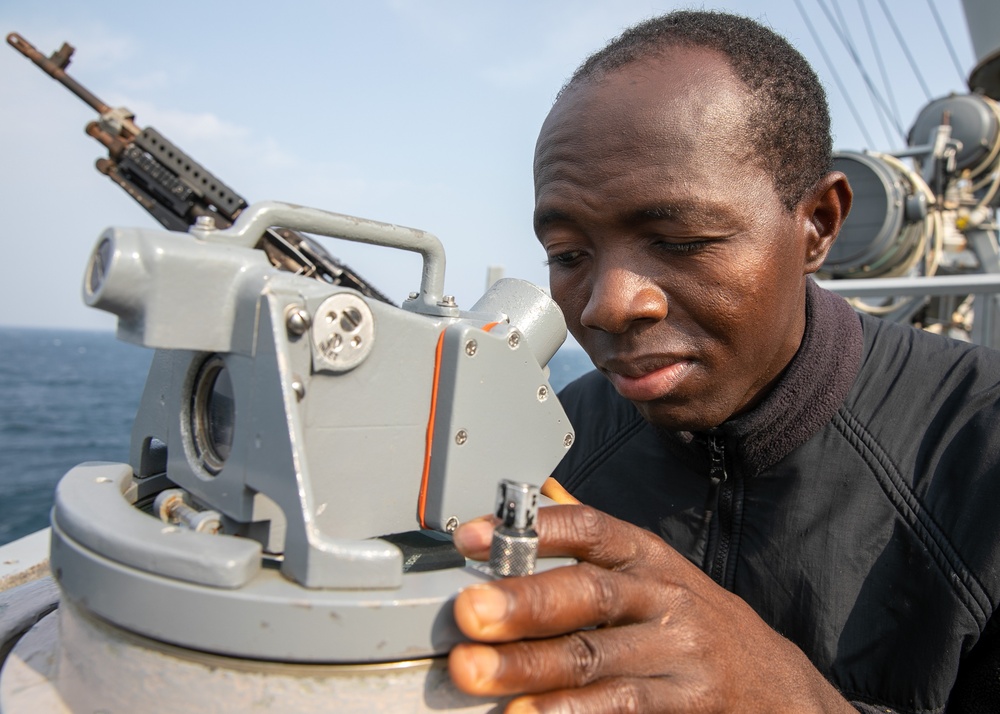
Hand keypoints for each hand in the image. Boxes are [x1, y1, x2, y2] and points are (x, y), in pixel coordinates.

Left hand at [448, 505, 853, 712]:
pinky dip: (573, 712)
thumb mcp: (650, 573)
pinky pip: (623, 704)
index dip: (530, 530)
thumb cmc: (691, 621)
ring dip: (528, 665)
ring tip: (475, 672)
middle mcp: (662, 594)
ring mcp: (677, 649)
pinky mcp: (689, 699)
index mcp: (645, 555)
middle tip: (468, 612)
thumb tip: (520, 511)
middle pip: (587, 593)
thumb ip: (590, 549)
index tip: (472, 536)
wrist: (775, 683)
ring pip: (594, 655)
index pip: (588, 528)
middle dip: (523, 601)